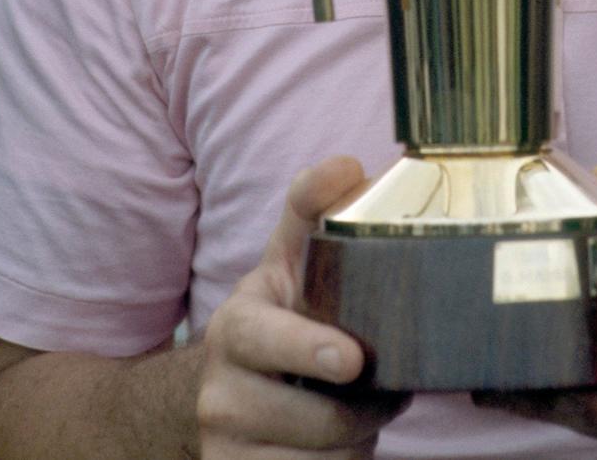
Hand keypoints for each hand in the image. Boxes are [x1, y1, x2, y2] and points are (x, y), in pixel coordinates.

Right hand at [198, 155, 409, 457]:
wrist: (229, 401)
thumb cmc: (284, 320)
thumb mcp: (292, 264)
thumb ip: (314, 209)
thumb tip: (348, 165)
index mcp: (238, 319)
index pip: (268, 328)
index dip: (308, 343)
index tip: (350, 356)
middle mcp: (219, 380)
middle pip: (308, 403)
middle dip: (352, 400)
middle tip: (376, 383)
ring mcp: (223, 437)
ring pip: (316, 452)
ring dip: (355, 438)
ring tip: (363, 413)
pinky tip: (336, 450)